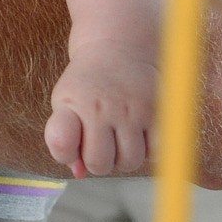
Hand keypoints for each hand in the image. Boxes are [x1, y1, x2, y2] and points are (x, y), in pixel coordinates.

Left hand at [46, 40, 155, 176]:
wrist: (120, 47)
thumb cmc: (86, 84)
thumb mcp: (66, 104)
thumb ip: (65, 139)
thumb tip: (79, 174)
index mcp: (74, 104)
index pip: (63, 144)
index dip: (65, 152)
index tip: (69, 143)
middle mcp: (103, 107)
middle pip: (100, 164)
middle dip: (98, 161)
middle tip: (100, 142)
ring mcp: (133, 109)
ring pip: (129, 162)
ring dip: (124, 158)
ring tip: (119, 138)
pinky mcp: (158, 110)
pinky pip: (156, 152)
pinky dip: (148, 151)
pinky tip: (139, 135)